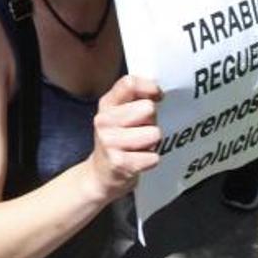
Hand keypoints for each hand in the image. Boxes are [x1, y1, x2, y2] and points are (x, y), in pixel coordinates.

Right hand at [85, 75, 162, 202]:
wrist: (101, 174)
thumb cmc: (118, 140)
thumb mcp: (119, 114)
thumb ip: (135, 98)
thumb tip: (157, 92)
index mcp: (106, 104)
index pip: (130, 83)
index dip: (150, 88)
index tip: (156, 97)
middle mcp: (104, 120)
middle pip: (148, 108)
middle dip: (151, 121)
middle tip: (141, 131)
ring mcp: (109, 141)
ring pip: (154, 133)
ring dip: (152, 143)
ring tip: (140, 147)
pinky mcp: (119, 162)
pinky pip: (153, 157)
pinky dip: (150, 160)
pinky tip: (138, 161)